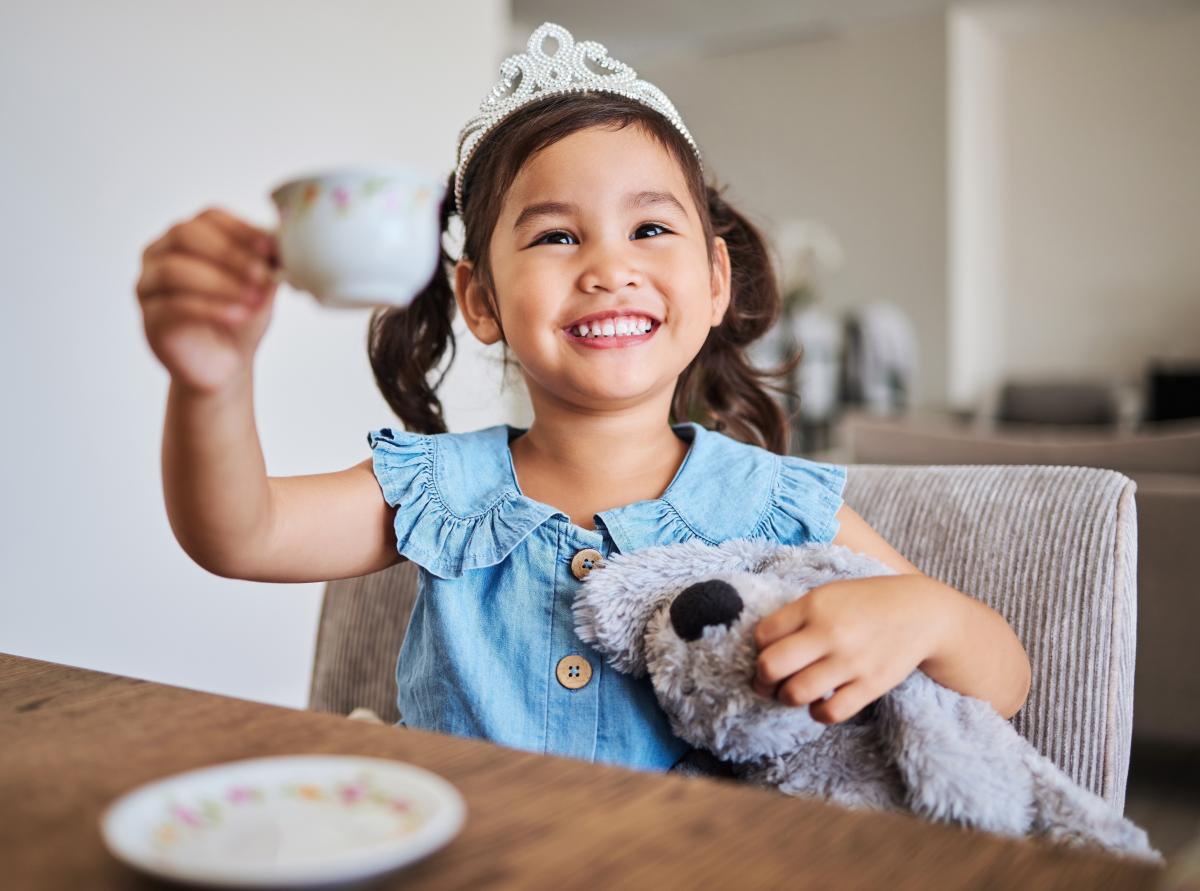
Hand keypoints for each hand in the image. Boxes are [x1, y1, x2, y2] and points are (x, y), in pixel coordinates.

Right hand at [136, 207, 280, 394]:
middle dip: (229, 254)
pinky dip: (212, 308)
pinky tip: (240, 315)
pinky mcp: (149, 318)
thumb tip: (284, 240)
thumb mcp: (261, 285)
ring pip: (175, 270)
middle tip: (261, 274)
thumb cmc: (241, 317)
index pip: (209, 218)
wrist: (226, 365)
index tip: (270, 247)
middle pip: (185, 235)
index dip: (241, 229)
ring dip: (221, 282)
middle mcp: (160, 253)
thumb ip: (268, 261)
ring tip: (254, 299)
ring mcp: (149, 285)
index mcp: (188, 237)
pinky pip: (174, 306)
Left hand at [751, 576, 946, 723]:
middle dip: (762, 679)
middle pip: (770, 667)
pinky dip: (817, 712)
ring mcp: (850, 661)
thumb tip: (761, 649)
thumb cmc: (864, 603)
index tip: (768, 652)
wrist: (920, 613)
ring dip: (787, 698)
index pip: (762, 635)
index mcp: (814, 605)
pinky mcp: (870, 685)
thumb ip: (795, 617)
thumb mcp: (827, 595)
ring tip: (793, 692)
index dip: (758, 648)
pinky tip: (820, 701)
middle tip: (768, 681)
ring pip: (795, 694)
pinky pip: (829, 712)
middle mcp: (829, 633)